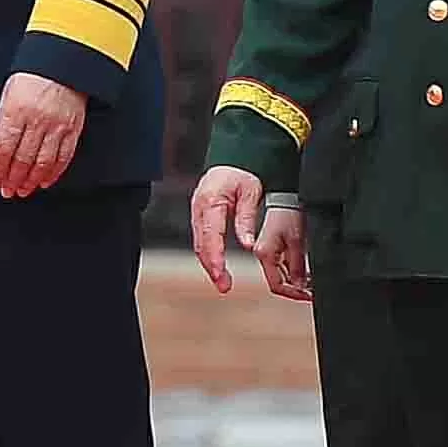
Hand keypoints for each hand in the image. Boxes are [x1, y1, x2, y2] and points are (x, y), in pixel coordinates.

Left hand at [0, 72, 87, 198]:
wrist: (62, 62)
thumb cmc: (32, 77)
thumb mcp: (8, 95)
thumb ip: (1, 124)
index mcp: (16, 111)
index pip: (4, 148)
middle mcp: (37, 120)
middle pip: (23, 159)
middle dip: (13, 179)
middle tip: (8, 190)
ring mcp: (57, 126)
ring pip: (42, 162)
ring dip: (32, 180)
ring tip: (24, 189)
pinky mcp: (73, 129)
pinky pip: (63, 157)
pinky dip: (54, 172)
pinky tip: (45, 180)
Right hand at [187, 165, 267, 291]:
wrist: (232, 161)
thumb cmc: (241, 173)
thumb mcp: (250, 192)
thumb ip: (246, 219)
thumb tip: (247, 243)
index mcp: (210, 201)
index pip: (211, 235)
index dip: (215, 257)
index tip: (221, 274)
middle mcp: (199, 209)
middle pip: (201, 244)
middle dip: (211, 267)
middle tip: (223, 286)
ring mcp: (197, 213)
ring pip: (200, 245)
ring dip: (209, 265)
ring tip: (222, 282)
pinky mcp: (200, 217)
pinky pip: (201, 239)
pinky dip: (208, 255)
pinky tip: (217, 267)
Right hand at [255, 203, 313, 302]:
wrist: (288, 196)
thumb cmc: (290, 211)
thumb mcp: (297, 241)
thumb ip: (297, 266)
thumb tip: (300, 285)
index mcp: (264, 253)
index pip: (277, 285)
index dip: (294, 294)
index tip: (308, 296)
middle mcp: (261, 253)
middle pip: (278, 282)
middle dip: (297, 289)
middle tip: (312, 291)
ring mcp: (266, 251)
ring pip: (281, 275)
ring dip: (297, 281)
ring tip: (312, 283)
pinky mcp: (272, 247)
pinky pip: (282, 266)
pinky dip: (294, 272)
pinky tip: (306, 273)